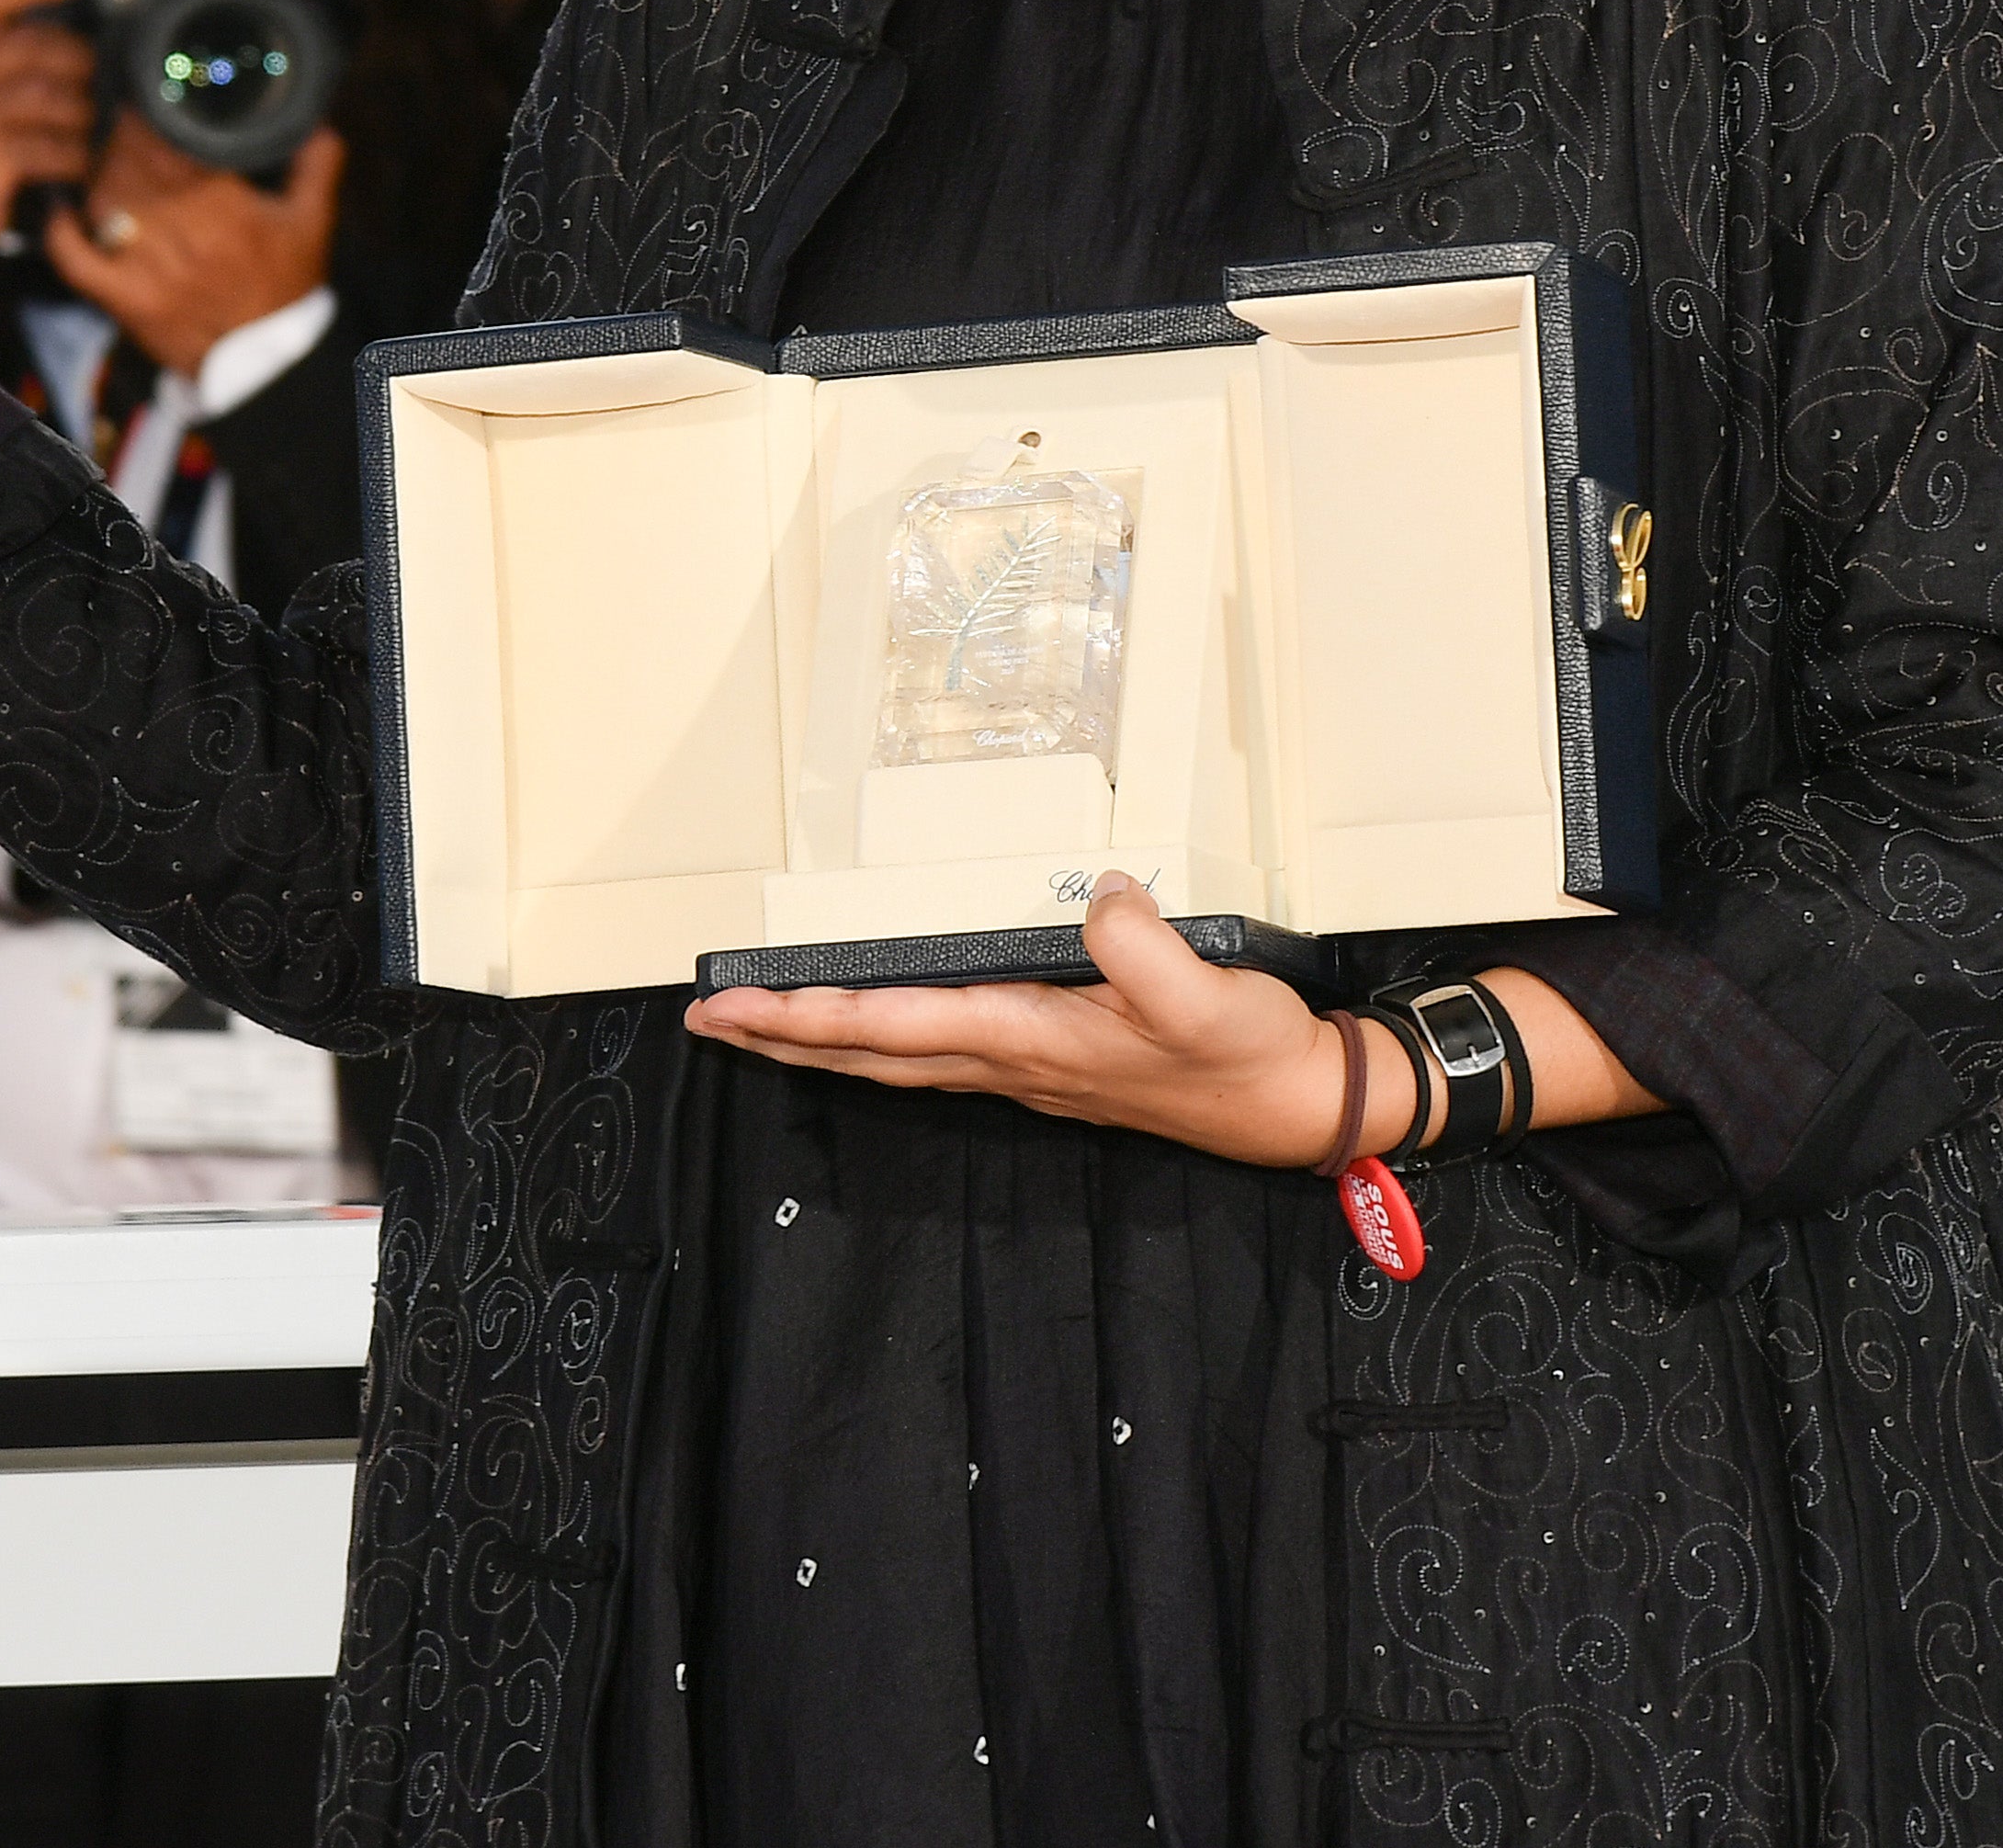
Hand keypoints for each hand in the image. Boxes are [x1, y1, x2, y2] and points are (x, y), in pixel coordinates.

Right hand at [0, 0, 95, 242]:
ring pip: (52, 100)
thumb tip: (88, 23)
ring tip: (91, 125)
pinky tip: (79, 163)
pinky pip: (54, 150)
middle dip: (82, 64)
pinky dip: (78, 157)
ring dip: (86, 115)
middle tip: (98, 81)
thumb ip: (17, 47)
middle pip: (36, 49)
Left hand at [43, 116, 343, 373]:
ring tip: (106, 157)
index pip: (175, 144)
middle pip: (133, 167)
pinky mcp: (124, 298)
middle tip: (126, 121)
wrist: (265, 363)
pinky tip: (61, 210)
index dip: (155, 115)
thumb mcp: (313, 223)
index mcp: (226, 209)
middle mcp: (182, 234)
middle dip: (124, 136)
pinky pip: (77, 260)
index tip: (153, 96)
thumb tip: (317, 121)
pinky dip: (61, 233)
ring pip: (104, 201)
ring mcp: (148, 268)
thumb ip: (318, 165)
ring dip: (99, 173)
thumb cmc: (285, 287)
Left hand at [684, 876, 1354, 1164]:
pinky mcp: (1049, 1059)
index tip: (735, 1007)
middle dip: (784, 1038)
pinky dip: (879, 1041)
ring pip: (897, 1058)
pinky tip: (867, 1030)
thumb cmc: (1247, 1056)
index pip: (894, 1026)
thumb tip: (1098, 896)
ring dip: (821, 1042)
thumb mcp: (1206, 996)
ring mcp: (1027, 1067)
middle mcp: (1014, 1061)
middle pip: (871, 1053)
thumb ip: (1145, 950)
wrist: (1295, 1107)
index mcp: (1033, 1039)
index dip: (807, 1017)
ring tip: (759, 1024)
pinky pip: (935, 1053)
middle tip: (706, 1018)